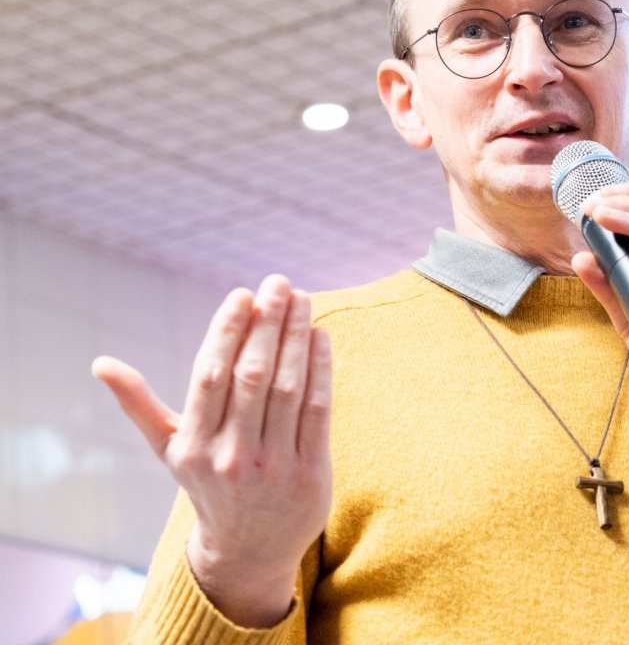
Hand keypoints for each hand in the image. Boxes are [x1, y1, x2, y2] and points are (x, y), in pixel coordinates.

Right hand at [92, 275, 332, 627]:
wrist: (248, 551)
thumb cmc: (209, 484)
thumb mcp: (170, 450)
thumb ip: (140, 404)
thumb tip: (100, 363)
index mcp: (193, 445)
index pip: (211, 375)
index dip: (227, 331)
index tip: (242, 294)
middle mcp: (231, 456)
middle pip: (252, 376)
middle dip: (267, 324)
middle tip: (279, 284)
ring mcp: (273, 465)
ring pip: (287, 387)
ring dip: (297, 337)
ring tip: (302, 300)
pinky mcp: (310, 473)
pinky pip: (317, 410)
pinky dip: (321, 369)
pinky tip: (321, 337)